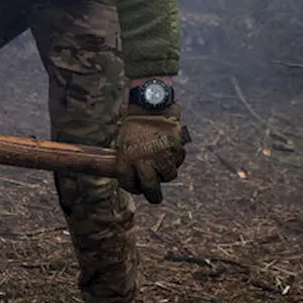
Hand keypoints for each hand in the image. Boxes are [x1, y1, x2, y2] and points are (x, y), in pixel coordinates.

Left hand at [118, 78, 189, 204]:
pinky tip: (168, 149)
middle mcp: (145, 161)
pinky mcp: (177, 149)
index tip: (135, 186)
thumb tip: (134, 179)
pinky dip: (174, 158)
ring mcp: (162, 156)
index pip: (128, 184)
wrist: (150, 105)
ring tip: (161, 163)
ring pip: (169, 176)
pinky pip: (178, 161)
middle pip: (151, 189)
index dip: (132, 188)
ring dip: (165, 173)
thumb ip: (128, 162)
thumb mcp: (124, 143)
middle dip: (153, 196)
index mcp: (127, 159)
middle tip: (154, 196)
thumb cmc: (135, 125)